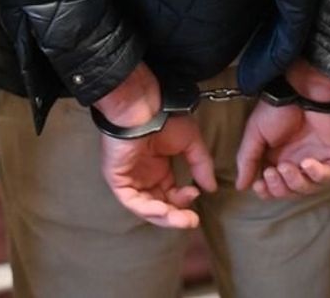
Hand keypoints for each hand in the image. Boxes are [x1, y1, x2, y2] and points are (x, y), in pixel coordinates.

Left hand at [94, 63, 217, 228]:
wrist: (143, 106)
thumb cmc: (165, 117)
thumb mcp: (191, 142)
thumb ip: (201, 165)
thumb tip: (212, 187)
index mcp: (159, 167)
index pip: (171, 193)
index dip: (184, 200)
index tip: (197, 193)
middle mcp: (144, 175)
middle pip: (159, 205)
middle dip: (176, 216)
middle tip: (191, 222)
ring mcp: (130, 177)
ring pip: (146, 208)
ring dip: (164, 217)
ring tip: (181, 220)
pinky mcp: (117, 179)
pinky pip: (132, 201)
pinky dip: (148, 210)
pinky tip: (164, 210)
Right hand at [235, 61, 329, 199]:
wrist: (301, 89)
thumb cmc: (277, 107)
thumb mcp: (255, 133)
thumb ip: (248, 160)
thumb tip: (239, 185)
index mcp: (278, 156)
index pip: (274, 186)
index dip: (267, 191)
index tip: (258, 186)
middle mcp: (297, 160)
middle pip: (291, 190)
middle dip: (279, 188)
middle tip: (271, 172)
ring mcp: (317, 158)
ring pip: (308, 187)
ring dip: (295, 183)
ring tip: (285, 166)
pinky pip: (328, 175)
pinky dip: (316, 175)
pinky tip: (306, 163)